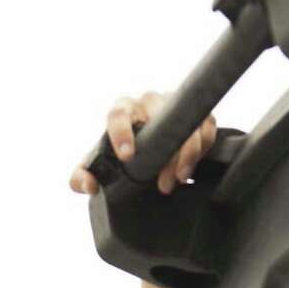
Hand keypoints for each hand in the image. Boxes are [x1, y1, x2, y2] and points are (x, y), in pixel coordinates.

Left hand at [70, 91, 217, 197]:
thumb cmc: (123, 156)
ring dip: (187, 153)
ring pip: (186, 121)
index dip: (121, 132)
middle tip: (162, 183)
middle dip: (164, 152)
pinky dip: (203, 146)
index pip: (119, 113)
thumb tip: (89, 185)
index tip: (126, 156)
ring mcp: (175, 106)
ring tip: (180, 179)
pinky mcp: (198, 115)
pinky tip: (193, 167)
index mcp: (124, 110)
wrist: (150, 153)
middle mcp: (148, 103)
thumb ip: (82, 177)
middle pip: (158, 116)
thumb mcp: (100, 169)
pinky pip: (206, 125)